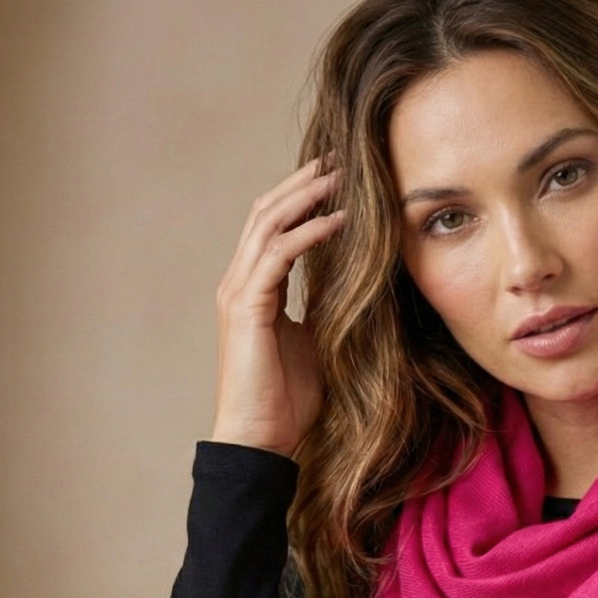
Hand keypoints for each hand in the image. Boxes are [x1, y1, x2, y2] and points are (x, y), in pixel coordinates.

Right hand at [212, 153, 346, 459]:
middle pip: (267, 212)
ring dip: (307, 196)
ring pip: (269, 224)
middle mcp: (240, 282)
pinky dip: (310, 232)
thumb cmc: (287, 400)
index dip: (302, 198)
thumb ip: (326, 309)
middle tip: (341, 158)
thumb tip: (359, 289)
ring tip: (341, 176)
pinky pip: (279, 255)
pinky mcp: (247, 307)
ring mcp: (239, 292)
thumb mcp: (316, 342)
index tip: (339, 177)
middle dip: (304, 182)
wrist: (260, 439)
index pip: (273, 226)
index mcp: (253, 288)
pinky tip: (340, 220)